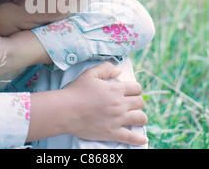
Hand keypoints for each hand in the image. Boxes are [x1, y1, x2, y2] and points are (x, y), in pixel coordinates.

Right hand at [27, 62, 147, 145]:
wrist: (65, 111)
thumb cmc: (76, 91)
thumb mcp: (90, 74)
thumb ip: (106, 68)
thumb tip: (119, 71)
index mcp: (115, 90)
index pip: (136, 88)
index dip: (135, 89)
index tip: (131, 92)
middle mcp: (119, 104)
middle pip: (140, 102)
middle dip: (137, 102)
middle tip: (131, 104)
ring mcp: (117, 120)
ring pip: (140, 118)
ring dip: (140, 117)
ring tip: (136, 118)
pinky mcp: (112, 133)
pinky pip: (131, 138)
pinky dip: (139, 139)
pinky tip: (143, 139)